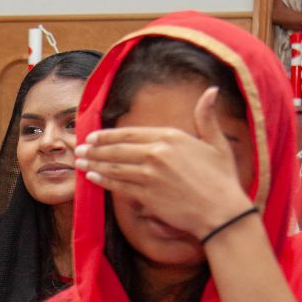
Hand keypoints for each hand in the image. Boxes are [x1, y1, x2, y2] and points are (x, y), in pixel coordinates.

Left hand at [75, 87, 252, 239]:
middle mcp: (157, 153)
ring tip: (79, 162)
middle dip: (95, 149)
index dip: (108, 135)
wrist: (222, 211)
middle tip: (79, 148)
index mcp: (171, 137)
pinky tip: (92, 177)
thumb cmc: (222, 178)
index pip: (130, 133)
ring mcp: (150, 175)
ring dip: (94, 163)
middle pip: (117, 149)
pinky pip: (119, 185)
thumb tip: (211, 90)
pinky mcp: (147, 195)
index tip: (93, 136)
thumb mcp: (217, 142)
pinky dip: (103, 180)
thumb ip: (207, 117)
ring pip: (114, 166)